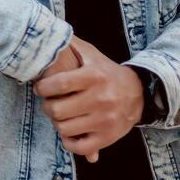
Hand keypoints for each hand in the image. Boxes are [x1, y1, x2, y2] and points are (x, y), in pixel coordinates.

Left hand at [34, 36, 145, 162]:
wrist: (138, 93)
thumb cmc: (106, 72)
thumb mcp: (91, 54)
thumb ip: (68, 44)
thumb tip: (45, 33)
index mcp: (94, 76)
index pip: (58, 84)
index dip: (43, 87)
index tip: (40, 88)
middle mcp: (100, 99)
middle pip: (57, 109)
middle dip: (47, 106)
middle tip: (49, 102)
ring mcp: (105, 120)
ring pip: (64, 128)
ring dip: (56, 122)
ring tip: (59, 115)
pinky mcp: (108, 137)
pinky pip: (78, 147)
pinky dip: (68, 142)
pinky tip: (69, 132)